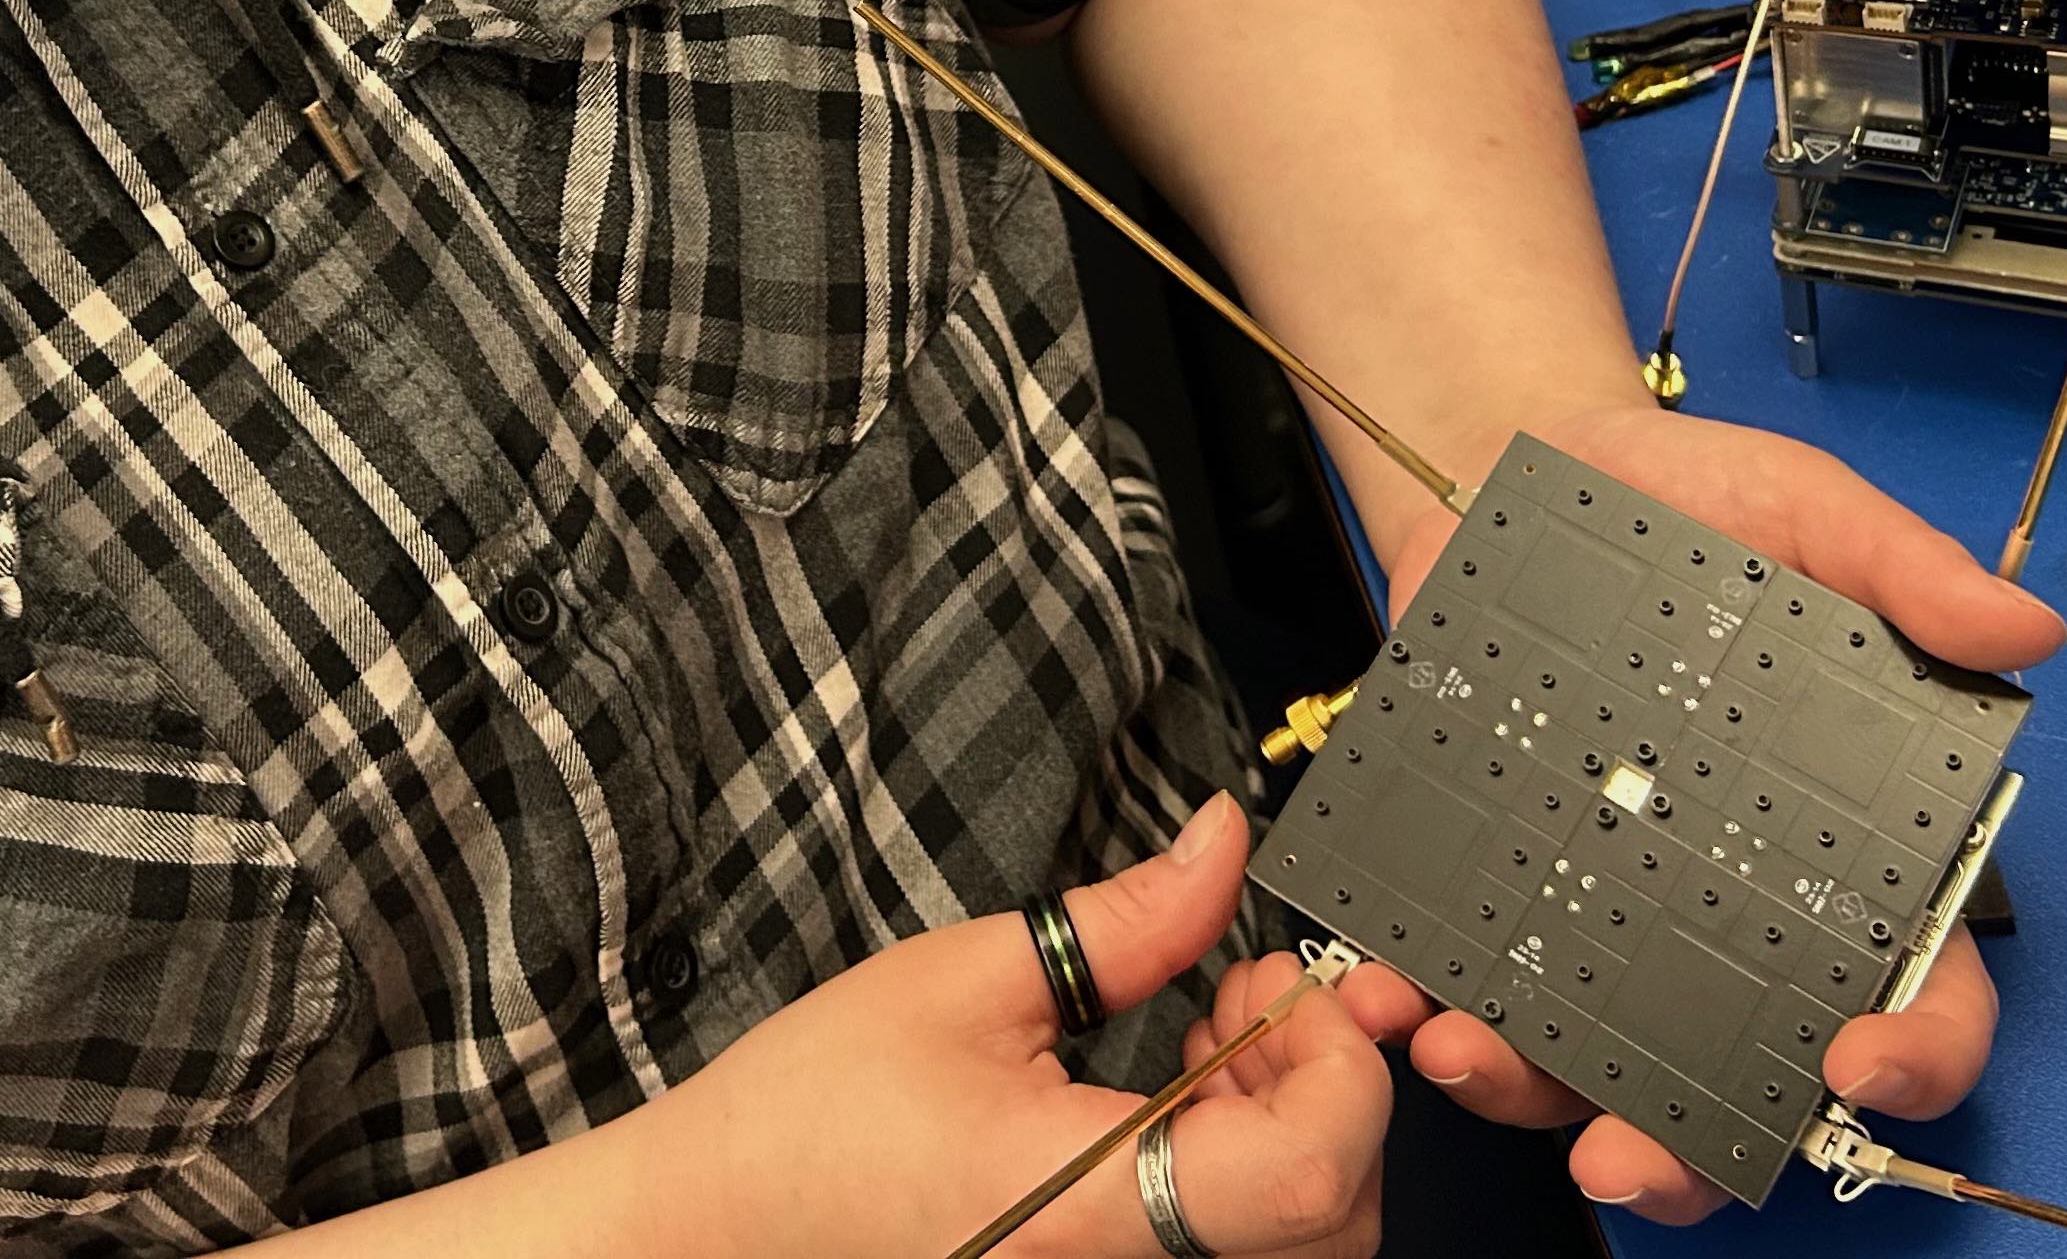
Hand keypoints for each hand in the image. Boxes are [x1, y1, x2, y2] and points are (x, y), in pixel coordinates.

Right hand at [639, 792, 1426, 1256]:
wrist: (729, 1224)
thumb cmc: (815, 1117)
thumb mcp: (965, 979)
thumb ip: (1123, 922)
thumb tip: (1223, 847)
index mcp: (1088, 1201)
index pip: (1307, 1174)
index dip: (1338, 1070)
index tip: (1286, 990)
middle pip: (1335, 1221)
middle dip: (1325, 1090)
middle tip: (1243, 997)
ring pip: (1300, 1246)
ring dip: (1292, 1135)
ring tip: (1199, 1049)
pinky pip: (1235, 1257)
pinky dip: (1244, 1180)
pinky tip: (1177, 1113)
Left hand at [1346, 397, 2066, 1226]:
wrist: (1507, 458)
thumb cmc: (1684, 499)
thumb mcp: (1803, 508)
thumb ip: (1906, 571)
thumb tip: (2026, 626)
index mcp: (1842, 850)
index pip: (1916, 992)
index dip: (1911, 1057)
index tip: (1853, 1070)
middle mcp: (1728, 907)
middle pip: (1739, 1082)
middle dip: (1686, 1150)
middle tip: (1623, 1155)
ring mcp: (1603, 905)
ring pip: (1586, 1058)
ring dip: (1525, 1087)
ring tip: (1461, 1052)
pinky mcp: (1493, 877)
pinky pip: (1464, 973)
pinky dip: (1418, 1000)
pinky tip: (1383, 990)